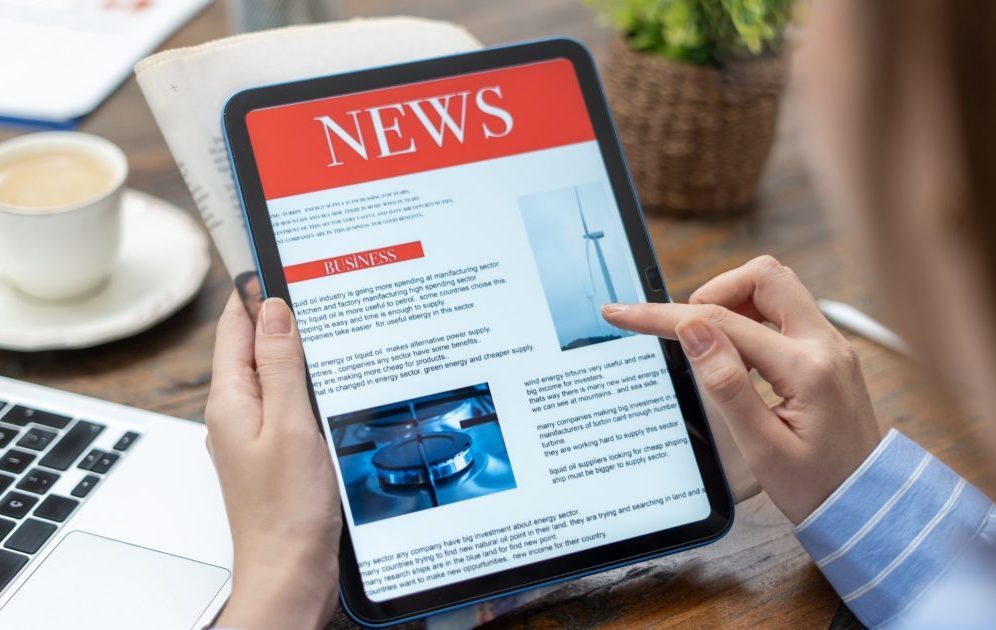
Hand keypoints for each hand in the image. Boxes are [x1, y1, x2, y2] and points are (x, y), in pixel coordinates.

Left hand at [206, 292, 341, 628]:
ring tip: (329, 323)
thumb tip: (273, 308)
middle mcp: (237, 412)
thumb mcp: (289, 423)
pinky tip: (335, 380)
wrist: (290, 570)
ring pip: (275, 374)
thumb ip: (281, 364)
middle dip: (281, 314)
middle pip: (254, 346)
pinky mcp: (277, 451)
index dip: (252, 289)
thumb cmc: (286, 509)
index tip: (272, 256)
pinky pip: (289, 401)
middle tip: (314, 283)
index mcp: (230, 399)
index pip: (235, 326)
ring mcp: (256, 433)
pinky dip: (309, 382)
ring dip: (298, 349)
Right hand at [602, 256, 881, 523]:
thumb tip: (693, 329)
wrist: (865, 506)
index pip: (723, 321)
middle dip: (713, 292)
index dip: (666, 315)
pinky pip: (786, 311)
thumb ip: (727, 384)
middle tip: (687, 330)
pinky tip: (738, 357)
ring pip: (776, 287)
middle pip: (763, 277)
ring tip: (713, 346)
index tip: (627, 313)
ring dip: (735, 302)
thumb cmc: (816, 486)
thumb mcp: (761, 447)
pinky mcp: (828, 351)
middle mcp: (826, 345)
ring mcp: (831, 344)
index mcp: (807, 369)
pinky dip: (752, 318)